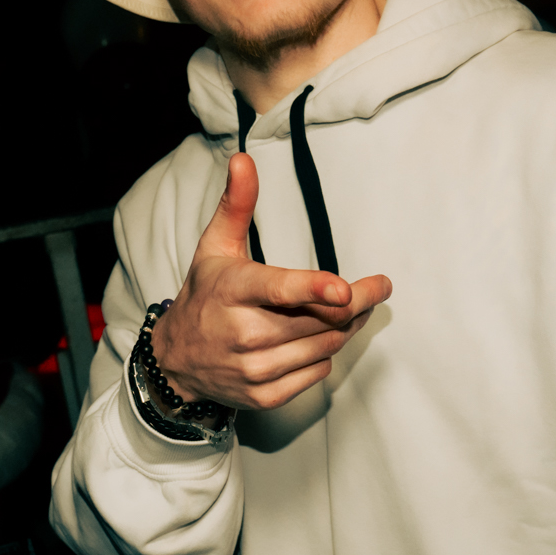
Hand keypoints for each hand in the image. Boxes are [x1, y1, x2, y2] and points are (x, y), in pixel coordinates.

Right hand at [149, 151, 391, 412]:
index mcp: (233, 290)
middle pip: (321, 319)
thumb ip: (237, 204)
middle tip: (378, 287)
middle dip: (359, 302)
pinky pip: (318, 371)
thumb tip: (243, 159)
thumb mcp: (215, 247)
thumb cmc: (206, 294)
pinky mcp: (264, 395)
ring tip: (349, 309)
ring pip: (326, 345)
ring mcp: (254, 369)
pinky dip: (325, 354)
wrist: (177, 359)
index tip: (346, 288)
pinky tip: (315, 339)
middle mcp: (244, 333)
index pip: (280, 290)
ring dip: (346, 326)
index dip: (316, 289)